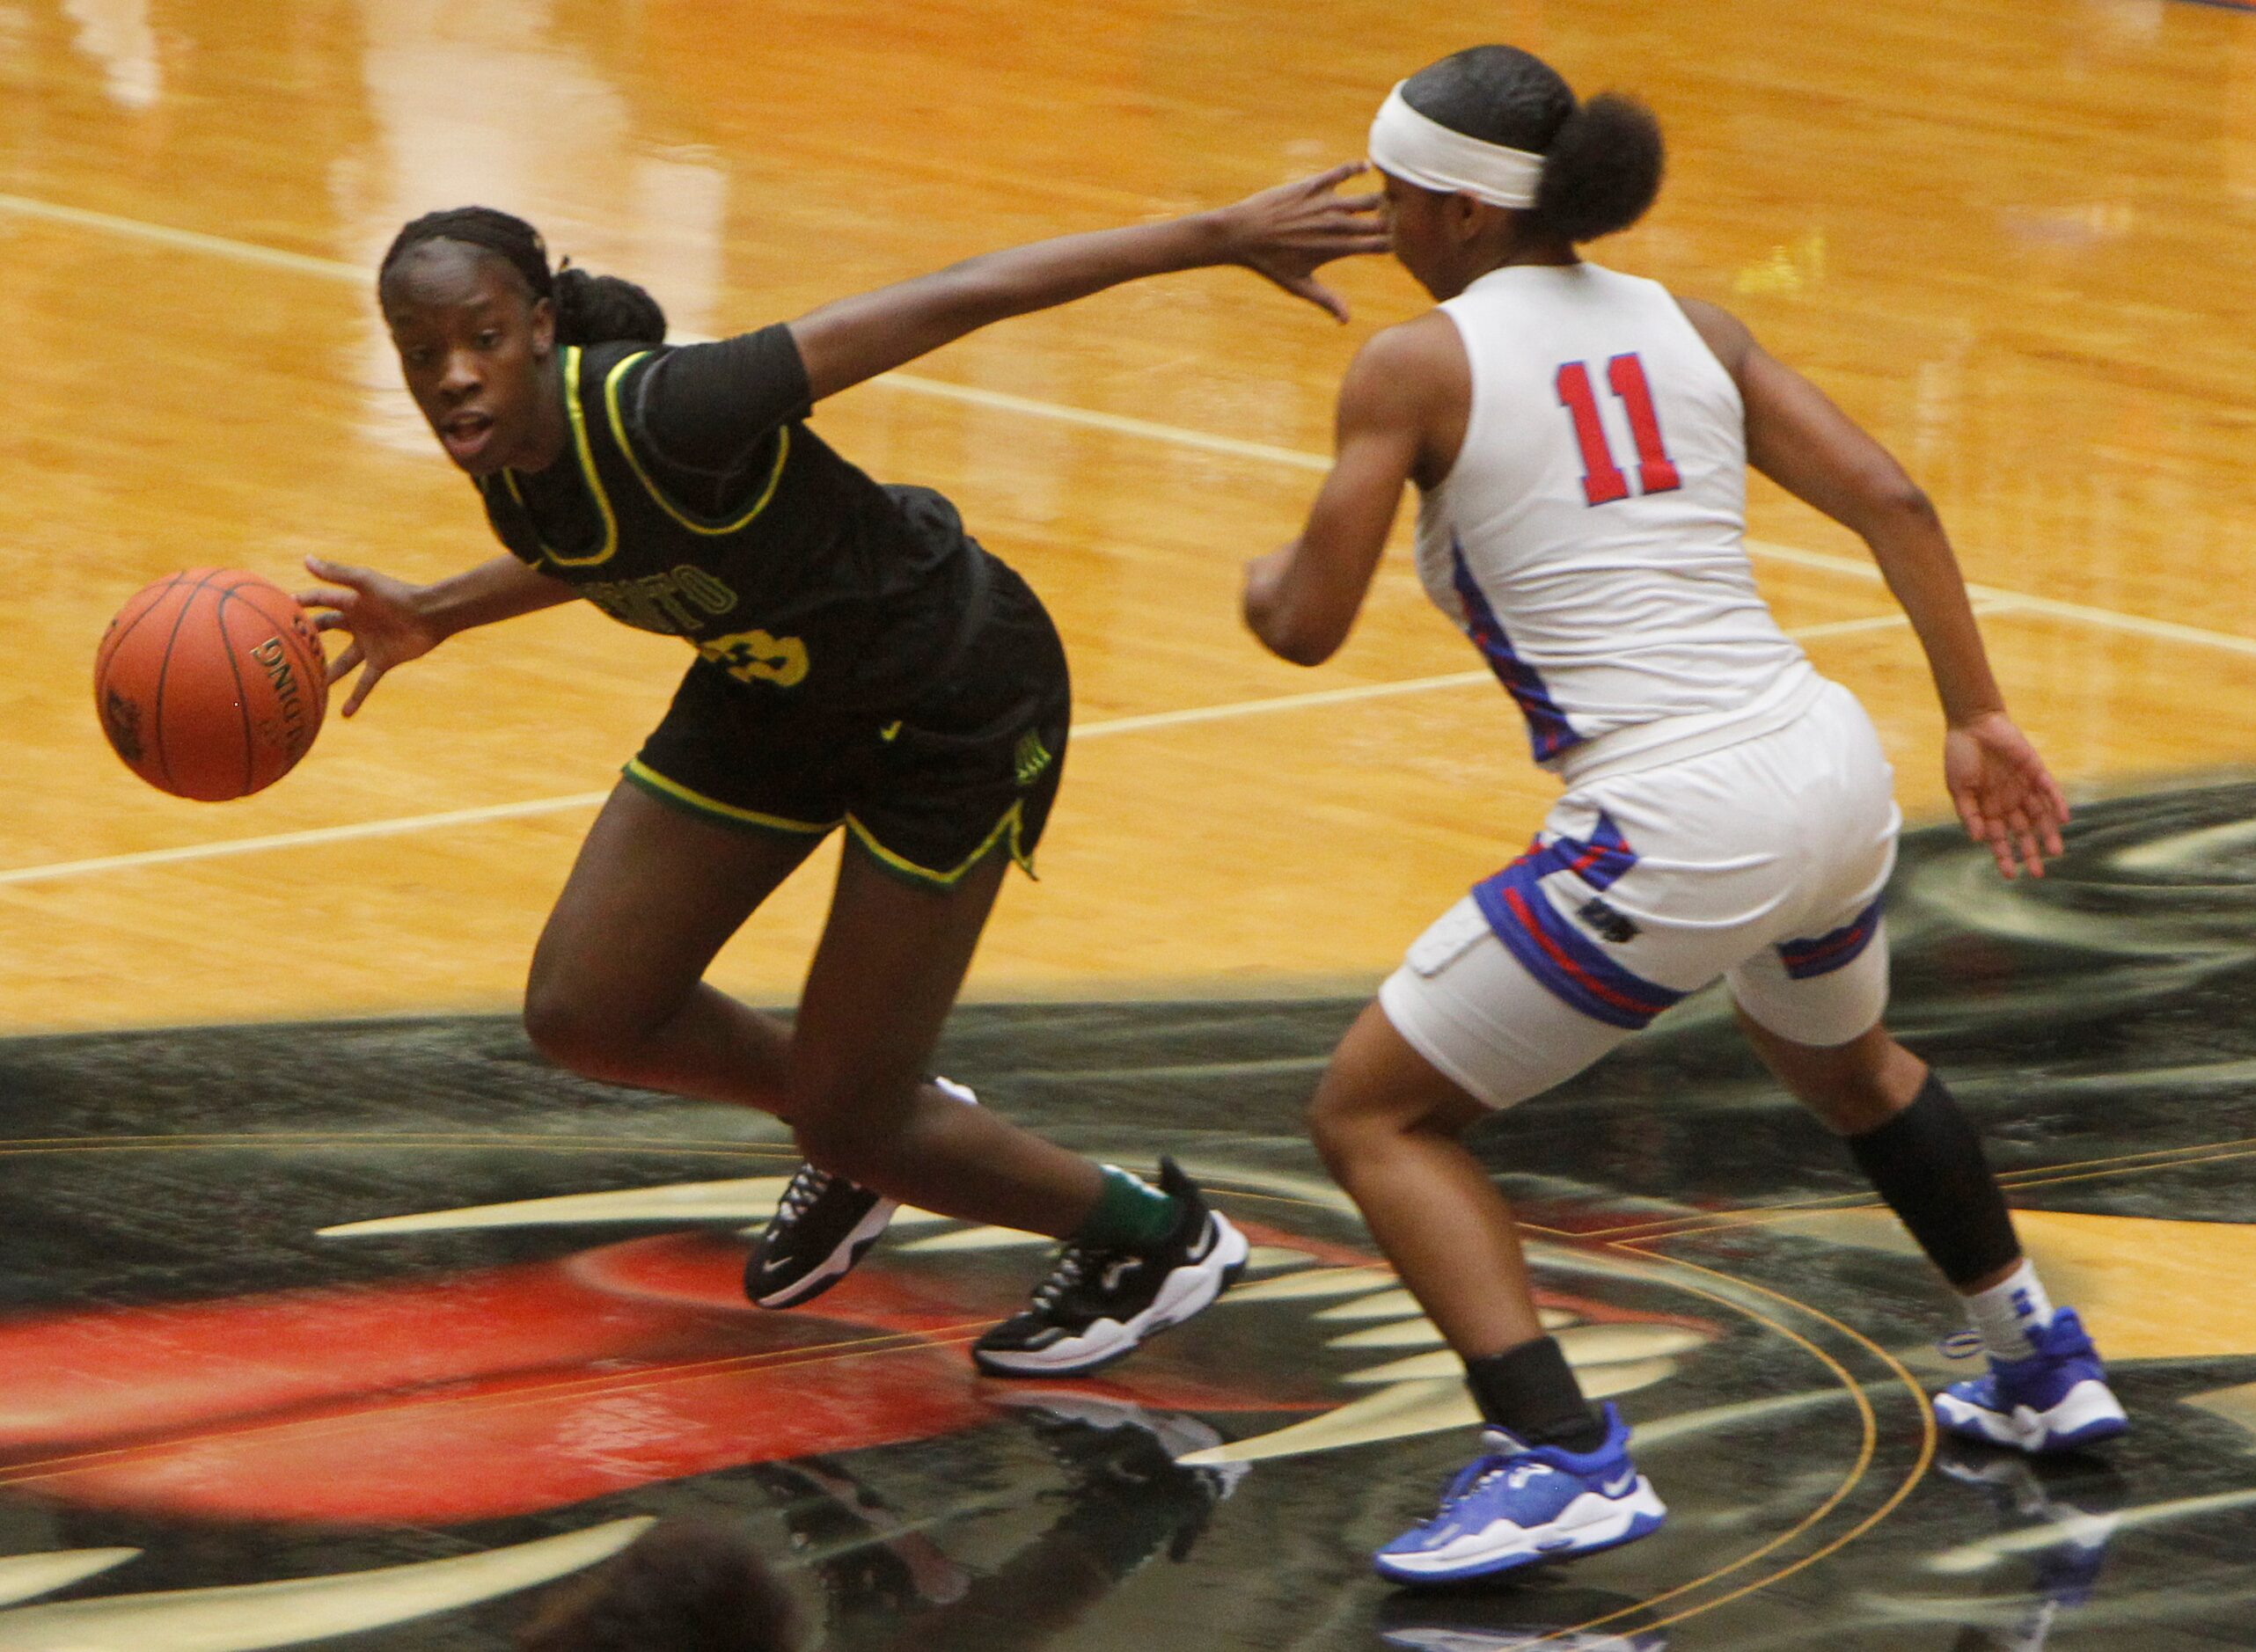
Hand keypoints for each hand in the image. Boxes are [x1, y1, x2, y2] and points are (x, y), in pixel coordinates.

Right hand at [295, 555, 445, 717]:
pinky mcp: (382, 661)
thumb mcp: (363, 582)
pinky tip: (344, 714)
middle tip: (282, 650)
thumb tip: (306, 559)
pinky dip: (356, 697)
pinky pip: (365, 682)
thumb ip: (336, 574)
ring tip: (305, 688)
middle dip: (307, 639)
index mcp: (350, 603)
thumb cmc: (398, 594)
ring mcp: (368, 645)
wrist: (431, 615)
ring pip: (341, 663)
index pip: (318, 602)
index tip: (273, 609)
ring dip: (326, 675)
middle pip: (326, 633)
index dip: (299, 604)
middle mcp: (356, 624)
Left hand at [1212, 163, 1389, 322]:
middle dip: (1393, 219)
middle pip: (1381, 220)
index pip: (1380, 245)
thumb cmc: (1270, 264)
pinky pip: (1342, 171)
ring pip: (1367, 197)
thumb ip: (1327, 301)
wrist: (1242, 234)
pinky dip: (1356, 168)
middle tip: (1400, 218)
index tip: (1397, 244)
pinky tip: (1365, 167)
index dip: (1393, 244)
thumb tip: (1346, 321)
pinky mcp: (1313, 185)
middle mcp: (1337, 224)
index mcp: (1338, 249)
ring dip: (1381, 197)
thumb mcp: (1299, 286)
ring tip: (1387, 196)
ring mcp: (1326, 202)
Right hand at [1944, 711, 2068, 878]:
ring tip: (2055, 852)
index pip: (1999, 838)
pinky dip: (2056, 805)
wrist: (1973, 724)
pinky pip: (2050, 791)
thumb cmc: (1960, 756)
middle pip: (2023, 833)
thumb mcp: (1957, 788)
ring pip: (2040, 816)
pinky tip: (2063, 819)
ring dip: (2047, 834)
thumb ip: (1968, 813)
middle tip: (2038, 872)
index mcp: (1988, 809)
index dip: (2004, 857)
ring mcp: (2024, 788)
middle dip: (2030, 852)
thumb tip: (1977, 839)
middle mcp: (2008, 802)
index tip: (2011, 876)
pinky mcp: (2036, 772)